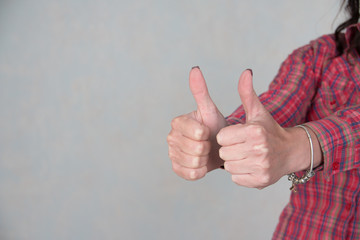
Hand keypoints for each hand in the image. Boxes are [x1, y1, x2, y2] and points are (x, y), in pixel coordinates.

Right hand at [167, 67, 226, 179]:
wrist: (218, 148)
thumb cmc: (215, 127)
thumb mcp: (210, 110)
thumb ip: (201, 91)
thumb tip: (194, 69)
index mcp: (177, 122)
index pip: (196, 132)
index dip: (207, 133)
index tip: (209, 131)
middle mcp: (171, 137)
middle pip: (195, 148)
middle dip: (207, 147)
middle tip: (209, 143)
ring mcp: (172, 154)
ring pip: (193, 161)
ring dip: (205, 159)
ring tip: (206, 153)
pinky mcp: (176, 168)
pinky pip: (191, 174)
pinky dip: (200, 171)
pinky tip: (202, 164)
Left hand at [217, 69, 313, 187]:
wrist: (290, 152)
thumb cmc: (268, 130)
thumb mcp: (258, 111)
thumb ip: (247, 93)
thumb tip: (245, 72)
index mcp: (254, 131)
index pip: (221, 137)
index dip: (227, 136)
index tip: (237, 135)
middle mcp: (259, 149)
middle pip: (223, 153)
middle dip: (229, 149)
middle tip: (241, 146)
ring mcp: (261, 166)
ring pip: (229, 166)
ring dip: (234, 161)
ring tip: (245, 155)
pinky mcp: (261, 181)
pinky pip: (236, 178)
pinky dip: (240, 173)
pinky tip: (249, 165)